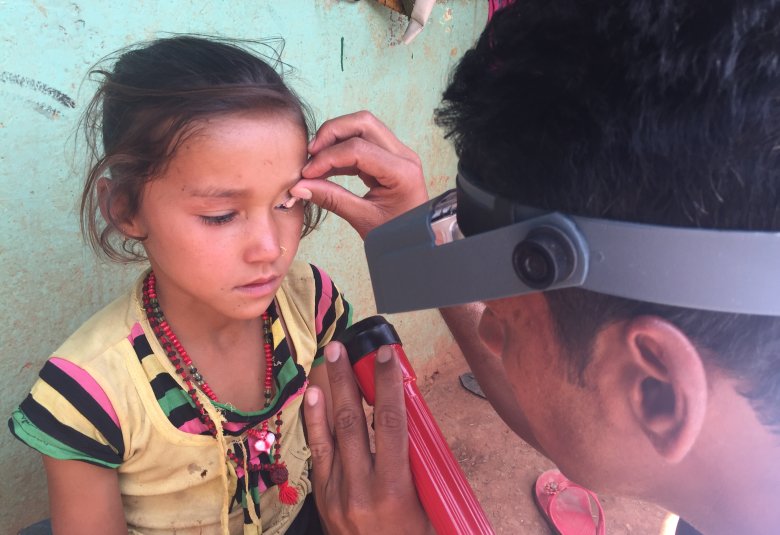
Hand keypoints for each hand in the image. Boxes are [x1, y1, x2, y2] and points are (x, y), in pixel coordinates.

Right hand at [291, 111, 428, 238]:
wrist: (416, 241)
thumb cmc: (397, 235)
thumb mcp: (364, 220)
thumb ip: (332, 199)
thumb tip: (299, 187)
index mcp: (402, 172)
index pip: (358, 149)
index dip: (327, 157)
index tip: (306, 174)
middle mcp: (403, 156)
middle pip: (363, 123)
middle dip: (331, 133)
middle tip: (310, 154)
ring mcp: (398, 154)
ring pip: (362, 127)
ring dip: (335, 139)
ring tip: (315, 162)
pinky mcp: (390, 158)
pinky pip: (363, 143)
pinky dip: (341, 151)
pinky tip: (325, 168)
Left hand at [303, 342, 431, 534]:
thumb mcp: (428, 502)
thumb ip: (418, 462)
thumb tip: (409, 419)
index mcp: (395, 490)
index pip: (391, 425)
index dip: (388, 386)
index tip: (387, 357)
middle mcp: (361, 489)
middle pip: (352, 422)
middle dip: (347, 380)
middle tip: (343, 348)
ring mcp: (337, 494)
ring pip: (331, 434)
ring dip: (328, 393)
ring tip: (327, 361)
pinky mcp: (324, 498)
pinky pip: (317, 453)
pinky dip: (314, 422)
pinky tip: (312, 398)